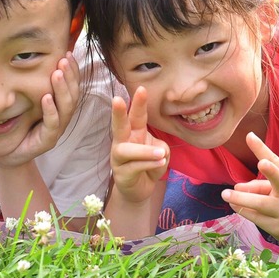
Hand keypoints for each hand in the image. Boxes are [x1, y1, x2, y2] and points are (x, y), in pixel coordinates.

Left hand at [0, 52, 81, 167]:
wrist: (5, 154)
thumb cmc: (15, 125)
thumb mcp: (22, 101)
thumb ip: (29, 84)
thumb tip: (25, 57)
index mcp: (59, 107)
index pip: (72, 86)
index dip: (72, 70)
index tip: (67, 53)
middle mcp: (61, 117)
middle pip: (73, 94)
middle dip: (70, 76)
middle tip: (64, 59)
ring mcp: (56, 130)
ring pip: (66, 108)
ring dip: (62, 89)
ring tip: (57, 73)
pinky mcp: (47, 142)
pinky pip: (52, 125)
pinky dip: (51, 110)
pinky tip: (46, 97)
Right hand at [109, 86, 168, 204]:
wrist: (140, 190)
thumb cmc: (148, 165)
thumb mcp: (160, 152)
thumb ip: (160, 146)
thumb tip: (159, 151)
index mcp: (133, 133)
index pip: (136, 116)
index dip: (138, 103)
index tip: (141, 88)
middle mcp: (122, 142)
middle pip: (119, 126)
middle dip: (118, 113)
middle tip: (117, 99)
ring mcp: (118, 159)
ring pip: (128, 150)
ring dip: (145, 151)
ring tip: (161, 152)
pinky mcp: (121, 174)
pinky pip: (135, 167)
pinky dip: (150, 164)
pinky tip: (161, 163)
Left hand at [221, 133, 278, 245]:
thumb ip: (259, 185)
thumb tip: (236, 188)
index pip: (276, 161)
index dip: (262, 149)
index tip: (250, 136)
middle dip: (270, 173)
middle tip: (258, 166)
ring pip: (260, 204)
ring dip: (242, 199)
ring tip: (226, 194)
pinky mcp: (277, 228)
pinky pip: (256, 218)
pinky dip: (243, 210)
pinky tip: (235, 205)